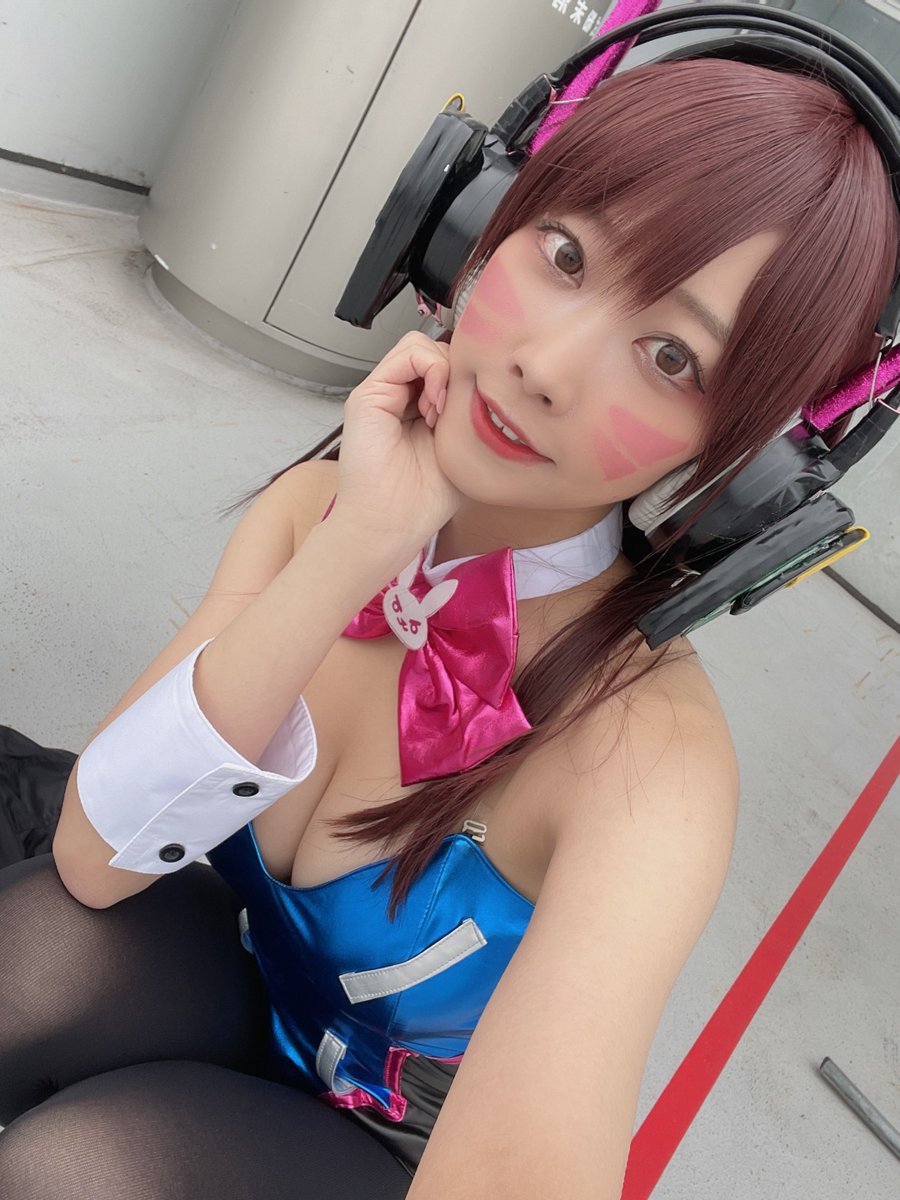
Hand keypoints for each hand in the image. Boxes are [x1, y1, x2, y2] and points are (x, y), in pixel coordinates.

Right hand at [330, 331, 460, 555]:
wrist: (390, 522)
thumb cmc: (425, 498)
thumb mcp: (461, 447)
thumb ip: (467, 413)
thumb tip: (482, 383)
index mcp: (420, 409)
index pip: (447, 367)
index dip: (463, 380)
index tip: (469, 414)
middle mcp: (399, 397)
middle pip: (436, 351)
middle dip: (454, 374)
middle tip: (453, 414)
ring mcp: (382, 393)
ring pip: (422, 345)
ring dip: (443, 372)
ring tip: (440, 412)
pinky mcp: (368, 394)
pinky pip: (409, 352)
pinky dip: (431, 370)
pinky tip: (434, 406)